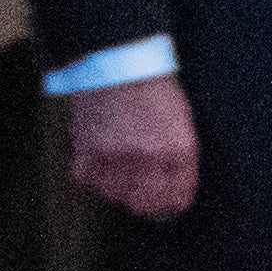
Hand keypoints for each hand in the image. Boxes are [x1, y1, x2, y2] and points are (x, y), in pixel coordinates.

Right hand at [62, 72, 200, 215]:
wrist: (117, 63)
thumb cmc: (152, 91)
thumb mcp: (181, 125)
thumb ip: (180, 162)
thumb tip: (172, 198)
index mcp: (180, 151)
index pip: (177, 199)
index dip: (170, 206)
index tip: (165, 207)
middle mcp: (151, 159)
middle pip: (146, 205)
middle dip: (144, 203)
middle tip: (138, 191)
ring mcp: (119, 156)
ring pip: (116, 196)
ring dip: (116, 187)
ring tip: (118, 165)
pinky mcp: (90, 150)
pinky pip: (90, 181)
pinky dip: (93, 176)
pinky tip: (99, 159)